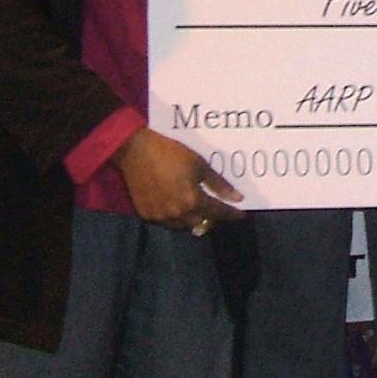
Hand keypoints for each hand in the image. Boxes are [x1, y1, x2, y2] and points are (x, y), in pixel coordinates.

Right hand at [113, 128, 243, 232]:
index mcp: (192, 201)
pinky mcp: (146, 215)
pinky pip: (166, 222)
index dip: (231, 213)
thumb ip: (219, 184)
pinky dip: (175, 217)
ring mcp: (160, 217)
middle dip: (211, 218)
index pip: (218, 212)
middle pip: (201, 224)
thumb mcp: (200, 165)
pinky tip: (177, 206)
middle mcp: (177, 214)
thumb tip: (237, 198)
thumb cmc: (171, 154)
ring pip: (183, 226)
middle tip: (216, 208)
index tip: (241, 214)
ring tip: (197, 208)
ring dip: (193, 219)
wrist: (136, 151)